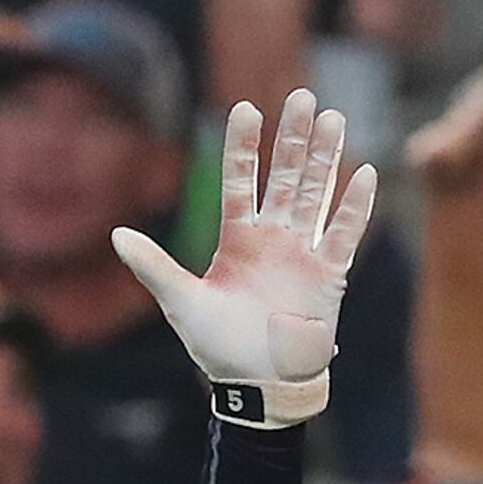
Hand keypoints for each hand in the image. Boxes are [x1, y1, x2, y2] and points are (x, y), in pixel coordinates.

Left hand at [116, 93, 377, 398]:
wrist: (259, 386)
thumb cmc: (218, 349)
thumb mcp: (182, 303)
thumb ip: (154, 267)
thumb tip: (116, 234)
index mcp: (236, 239)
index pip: (239, 182)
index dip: (243, 147)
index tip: (247, 109)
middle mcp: (271, 238)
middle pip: (284, 178)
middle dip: (294, 139)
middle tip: (304, 96)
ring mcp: (301, 254)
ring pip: (316, 195)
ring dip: (325, 159)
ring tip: (334, 119)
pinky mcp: (329, 276)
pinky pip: (344, 234)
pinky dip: (355, 206)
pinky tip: (366, 173)